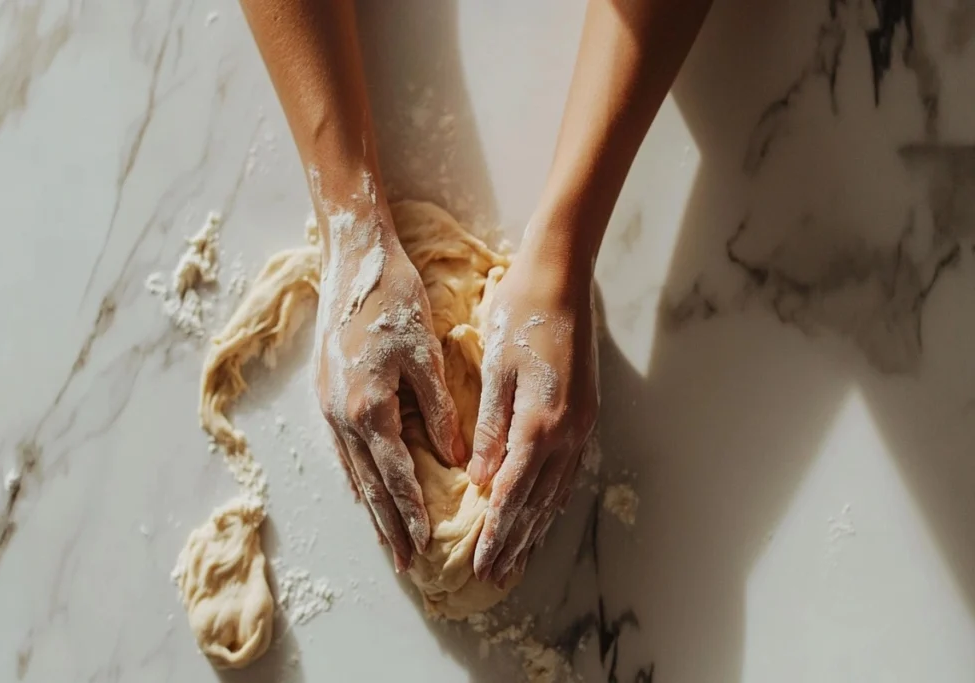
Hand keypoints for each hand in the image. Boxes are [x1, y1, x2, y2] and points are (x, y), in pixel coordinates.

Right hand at [315, 202, 464, 571]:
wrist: (351, 258)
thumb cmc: (394, 299)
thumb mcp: (425, 354)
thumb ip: (439, 410)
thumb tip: (456, 459)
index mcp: (369, 408)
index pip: (396, 474)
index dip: (412, 512)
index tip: (427, 545)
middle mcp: (341, 415)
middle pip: (369, 484)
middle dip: (387, 525)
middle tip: (404, 564)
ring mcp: (328, 406)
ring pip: (353, 471)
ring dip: (370, 508)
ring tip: (385, 541)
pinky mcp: (326, 393)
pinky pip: (343, 450)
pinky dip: (357, 477)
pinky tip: (364, 490)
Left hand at [468, 239, 599, 581]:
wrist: (563, 276)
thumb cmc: (520, 314)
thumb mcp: (496, 370)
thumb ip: (491, 428)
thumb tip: (483, 480)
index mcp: (540, 422)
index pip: (514, 494)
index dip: (497, 533)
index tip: (481, 563)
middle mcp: (568, 432)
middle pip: (539, 502)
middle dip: (517, 541)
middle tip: (496, 576)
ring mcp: (583, 424)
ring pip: (558, 490)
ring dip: (537, 527)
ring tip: (519, 558)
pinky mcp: (586, 413)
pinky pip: (567, 470)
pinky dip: (552, 498)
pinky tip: (543, 511)